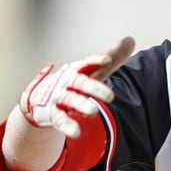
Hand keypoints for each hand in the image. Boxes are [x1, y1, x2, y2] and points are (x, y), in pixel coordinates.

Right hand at [18, 36, 134, 137]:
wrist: (39, 97)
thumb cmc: (74, 81)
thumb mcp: (92, 69)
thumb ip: (113, 57)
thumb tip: (131, 39)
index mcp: (77, 70)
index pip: (87, 63)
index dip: (96, 61)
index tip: (107, 60)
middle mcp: (67, 82)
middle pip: (81, 83)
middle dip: (95, 88)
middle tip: (111, 96)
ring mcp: (58, 97)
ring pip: (70, 100)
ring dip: (81, 105)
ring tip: (94, 112)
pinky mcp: (52, 114)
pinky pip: (60, 120)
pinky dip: (68, 126)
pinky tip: (77, 132)